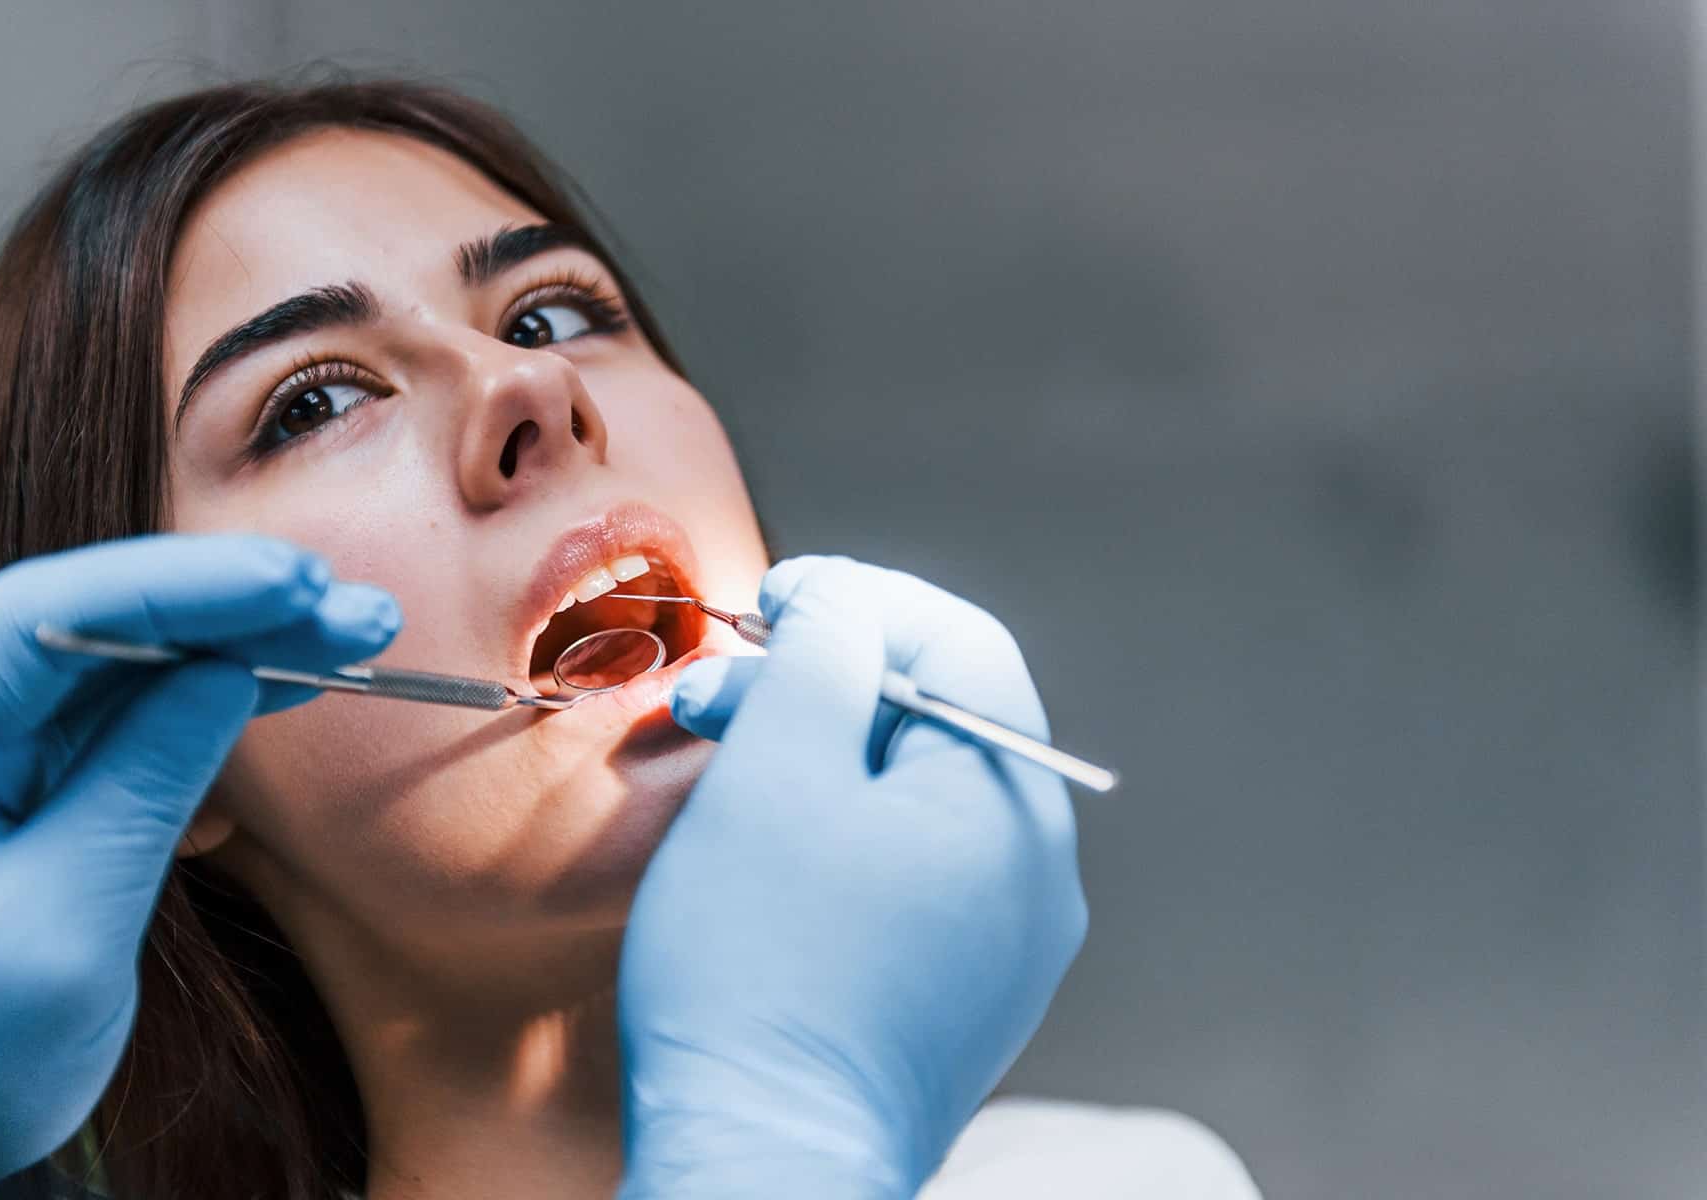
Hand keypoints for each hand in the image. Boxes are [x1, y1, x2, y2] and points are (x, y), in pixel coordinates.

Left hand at [0, 534, 399, 1194]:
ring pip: (122, 665)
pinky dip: (209, 703)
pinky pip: (124, 719)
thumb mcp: (59, 937)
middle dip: (229, 609)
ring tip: (347, 638)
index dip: (178, 588)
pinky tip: (286, 686)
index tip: (289, 582)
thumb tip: (224, 676)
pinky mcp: (23, 787)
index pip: (41, 622)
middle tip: (351, 609)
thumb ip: (143, 789)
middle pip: (91, 627)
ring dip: (237, 647)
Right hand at [617, 555, 1086, 1198]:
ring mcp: (1001, 951)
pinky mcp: (953, 1000)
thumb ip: (822, 660)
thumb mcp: (779, 772)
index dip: (864, 601)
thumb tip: (844, 609)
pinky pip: (909, 875)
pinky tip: (766, 841)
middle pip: (938, 723)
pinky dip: (840, 833)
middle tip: (726, 687)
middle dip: (826, 683)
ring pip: (916, 801)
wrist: (761, 1164)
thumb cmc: (761, 973)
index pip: (961, 647)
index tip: (777, 599)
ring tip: (728, 757)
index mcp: (1014, 810)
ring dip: (822, 755)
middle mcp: (1035, 881)